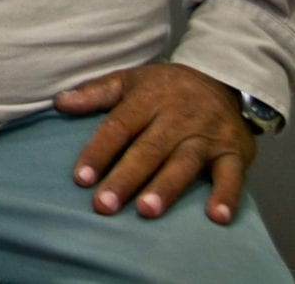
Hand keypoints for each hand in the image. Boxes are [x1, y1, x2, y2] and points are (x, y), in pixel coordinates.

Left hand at [55, 63, 256, 223]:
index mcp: (148, 99)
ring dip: (166, 188)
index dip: (99, 152)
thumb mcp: (130, 80)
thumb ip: (96, 93)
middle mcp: (177, 118)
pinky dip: (227, 195)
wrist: (223, 79)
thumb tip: (59, 101)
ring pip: (184, 163)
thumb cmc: (166, 87)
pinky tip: (216, 216)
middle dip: (126, 178)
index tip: (81, 178)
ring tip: (147, 211)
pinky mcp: (235, 151)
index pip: (119, 127)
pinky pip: (232, 175)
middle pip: (148, 149)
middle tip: (104, 205)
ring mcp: (207, 136)